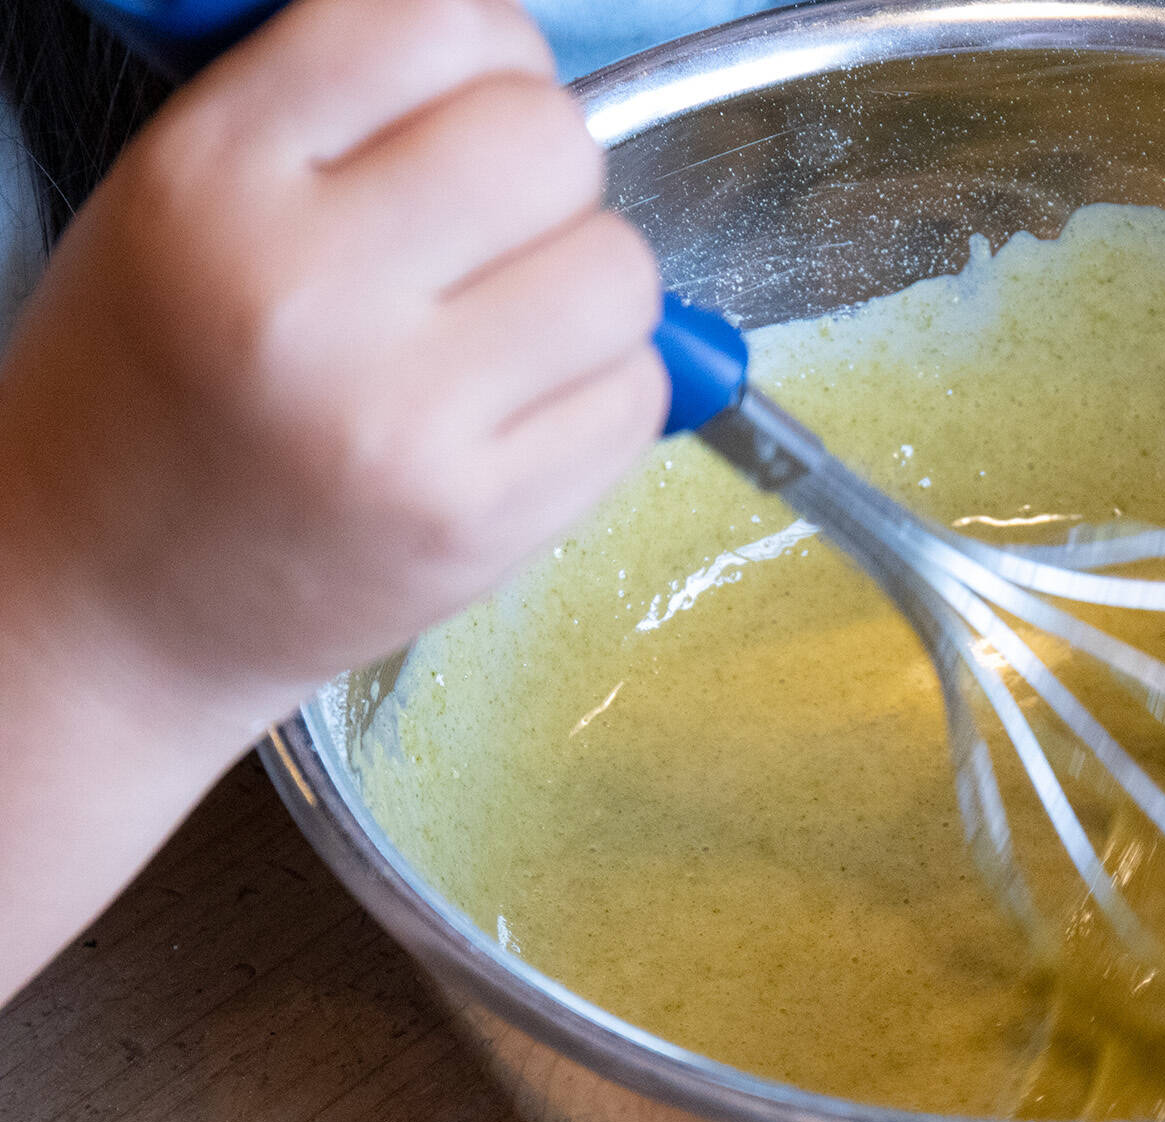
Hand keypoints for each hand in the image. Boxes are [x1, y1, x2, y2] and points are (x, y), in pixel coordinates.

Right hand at [0, 0, 665, 725]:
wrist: (108, 603)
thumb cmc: (152, 396)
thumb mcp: (177, 204)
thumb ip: (333, 113)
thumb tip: (506, 54)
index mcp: (212, 180)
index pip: (435, 23)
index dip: (485, 51)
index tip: (472, 102)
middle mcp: (308, 293)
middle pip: (552, 140)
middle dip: (546, 175)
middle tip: (495, 230)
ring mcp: (403, 419)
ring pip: (620, 270)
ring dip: (589, 289)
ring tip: (506, 330)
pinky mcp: (480, 520)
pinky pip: (637, 396)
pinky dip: (604, 393)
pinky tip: (519, 414)